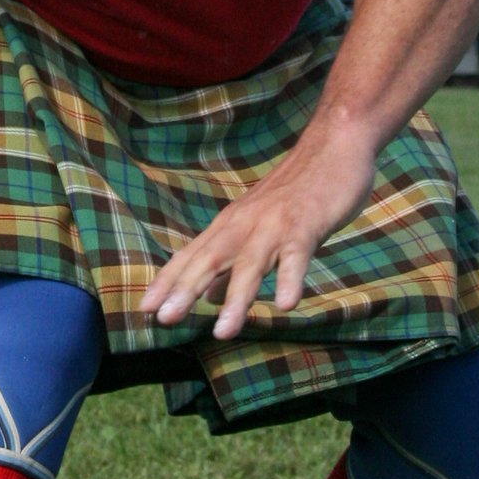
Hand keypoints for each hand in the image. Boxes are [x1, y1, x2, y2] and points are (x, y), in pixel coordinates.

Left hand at [139, 126, 378, 340]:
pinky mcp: (306, 225)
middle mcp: (246, 223)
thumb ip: (232, 262)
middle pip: (211, 259)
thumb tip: (206, 297)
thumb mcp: (257, 226)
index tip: (144, 309)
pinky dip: (290, 278)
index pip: (192, 256)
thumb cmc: (296, 191)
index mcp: (231, 224)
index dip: (169, 281)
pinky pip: (297, 255)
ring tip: (223, 333)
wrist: (334, 145)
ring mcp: (275, 224)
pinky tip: (286, 305)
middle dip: (186, 290)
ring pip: (251, 263)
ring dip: (236, 298)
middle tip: (165, 320)